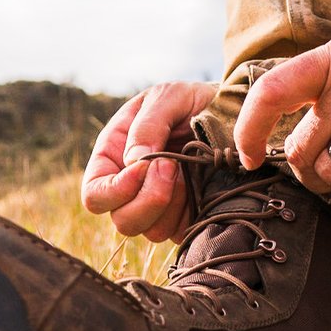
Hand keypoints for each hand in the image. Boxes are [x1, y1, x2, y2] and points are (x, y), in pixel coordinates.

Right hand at [80, 81, 216, 241]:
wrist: (235, 112)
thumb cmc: (194, 100)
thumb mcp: (168, 97)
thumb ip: (148, 125)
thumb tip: (134, 162)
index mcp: (114, 157)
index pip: (95, 195)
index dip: (115, 191)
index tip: (145, 167)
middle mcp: (131, 187)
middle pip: (122, 221)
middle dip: (149, 199)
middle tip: (173, 166)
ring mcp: (159, 206)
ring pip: (152, 232)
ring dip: (173, 205)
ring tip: (188, 171)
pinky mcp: (185, 217)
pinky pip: (181, 233)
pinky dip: (191, 214)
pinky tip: (201, 185)